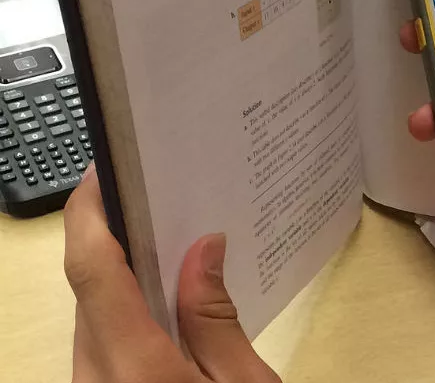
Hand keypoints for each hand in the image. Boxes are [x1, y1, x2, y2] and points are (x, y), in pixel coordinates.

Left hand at [64, 169, 278, 382]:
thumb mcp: (245, 382)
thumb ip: (218, 320)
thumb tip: (205, 248)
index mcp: (135, 366)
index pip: (93, 272)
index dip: (91, 213)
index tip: (107, 171)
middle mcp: (95, 374)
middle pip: (90, 290)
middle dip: (119, 241)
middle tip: (160, 201)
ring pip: (94, 314)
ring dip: (125, 276)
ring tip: (172, 243)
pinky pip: (103, 337)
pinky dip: (128, 309)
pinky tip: (166, 297)